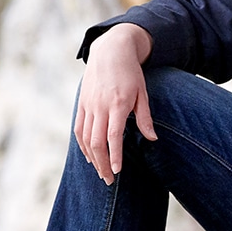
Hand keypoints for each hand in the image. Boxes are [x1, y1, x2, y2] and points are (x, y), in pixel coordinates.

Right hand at [74, 23, 154, 183]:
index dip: (115, 156)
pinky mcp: (82, 103)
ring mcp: (88, 105)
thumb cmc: (130, 72)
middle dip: (102, 164)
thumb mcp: (142, 93)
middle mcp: (100, 106)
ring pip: (85, 138)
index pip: (113, 136)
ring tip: (100, 172)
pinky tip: (89, 156)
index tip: (118, 171)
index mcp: (117, 104)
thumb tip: (152, 139)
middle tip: (109, 179)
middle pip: (96, 142)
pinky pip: (79, 129)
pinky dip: (82, 145)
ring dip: (92, 158)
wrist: (110, 50)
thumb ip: (145, 117)